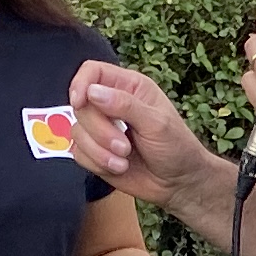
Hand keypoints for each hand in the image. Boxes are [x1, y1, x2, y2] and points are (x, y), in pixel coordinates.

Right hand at [68, 59, 219, 211]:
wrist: (178, 182)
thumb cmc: (176, 147)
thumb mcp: (156, 123)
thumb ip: (125, 105)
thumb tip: (92, 91)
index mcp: (130, 87)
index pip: (92, 72)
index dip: (81, 84)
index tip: (80, 102)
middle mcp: (112, 104)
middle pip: (81, 105)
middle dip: (100, 130)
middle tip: (124, 147)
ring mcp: (101, 129)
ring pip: (77, 131)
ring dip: (99, 151)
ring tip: (124, 159)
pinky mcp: (95, 151)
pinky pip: (78, 153)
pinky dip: (96, 162)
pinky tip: (118, 167)